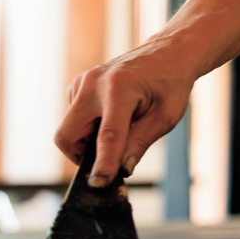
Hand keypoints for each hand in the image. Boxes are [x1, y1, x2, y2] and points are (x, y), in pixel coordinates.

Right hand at [54, 41, 194, 187]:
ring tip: (121, 130)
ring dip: (87, 142)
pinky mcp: (78, 85)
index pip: (107, 135)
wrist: (167, 53)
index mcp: (120, 88)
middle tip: (109, 161)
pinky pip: (73, 118)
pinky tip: (112, 118)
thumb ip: (141, 143)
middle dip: (83, 156)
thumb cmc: (170, 82)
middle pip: (68, 135)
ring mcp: (82, 82)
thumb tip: (121, 169)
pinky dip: (87, 128)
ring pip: (68, 130)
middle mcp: (94, 83)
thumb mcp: (166, 116)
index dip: (103, 163)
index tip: (99, 184)